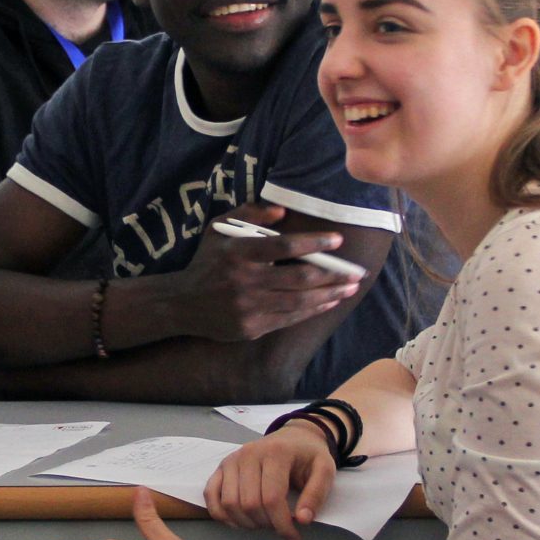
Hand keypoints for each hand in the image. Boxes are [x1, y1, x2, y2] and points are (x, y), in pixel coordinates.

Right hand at [164, 206, 360, 342]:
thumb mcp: (220, 228)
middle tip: (356, 272)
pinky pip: (290, 318)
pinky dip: (313, 309)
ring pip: (300, 301)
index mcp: (238, 252)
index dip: (314, 243)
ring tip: (349, 288)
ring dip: (329, 294)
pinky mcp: (252, 327)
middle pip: (299, 277)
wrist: (183, 303)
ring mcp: (249, 307)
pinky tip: (328, 301)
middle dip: (333, 274)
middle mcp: (245, 281)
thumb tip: (282, 211)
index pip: (284, 246)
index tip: (337, 240)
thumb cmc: (208, 261)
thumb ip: (249, 214)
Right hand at [206, 426, 334, 539]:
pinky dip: (220, 514)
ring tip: (263, 523)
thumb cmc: (308, 456)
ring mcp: (232, 459)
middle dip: (266, 524)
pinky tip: (238, 521)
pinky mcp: (222, 466)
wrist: (294, 437)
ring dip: (246, 523)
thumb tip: (302, 520)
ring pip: (229, 503)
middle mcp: (249, 453)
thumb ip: (316, 495)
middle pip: (250, 504)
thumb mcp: (325, 470)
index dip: (282, 525)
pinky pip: (210, 495)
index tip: (294, 538)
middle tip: (279, 527)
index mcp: (276, 453)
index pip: (272, 498)